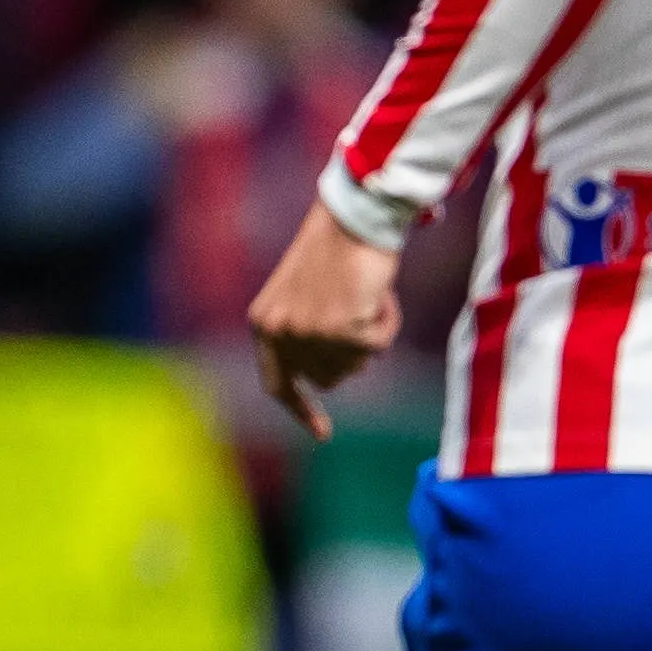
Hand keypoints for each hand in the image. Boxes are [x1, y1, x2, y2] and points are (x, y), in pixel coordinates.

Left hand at [248, 204, 403, 439]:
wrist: (353, 215)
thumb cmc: (334, 249)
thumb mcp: (304, 298)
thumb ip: (307, 337)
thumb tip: (334, 378)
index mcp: (264, 325)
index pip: (277, 385)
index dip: (301, 409)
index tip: (323, 434)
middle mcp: (280, 334)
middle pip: (329, 379)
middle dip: (351, 354)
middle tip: (356, 309)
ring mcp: (310, 334)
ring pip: (357, 365)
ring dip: (370, 334)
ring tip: (362, 294)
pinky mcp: (342, 330)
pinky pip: (380, 344)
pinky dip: (387, 321)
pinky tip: (378, 291)